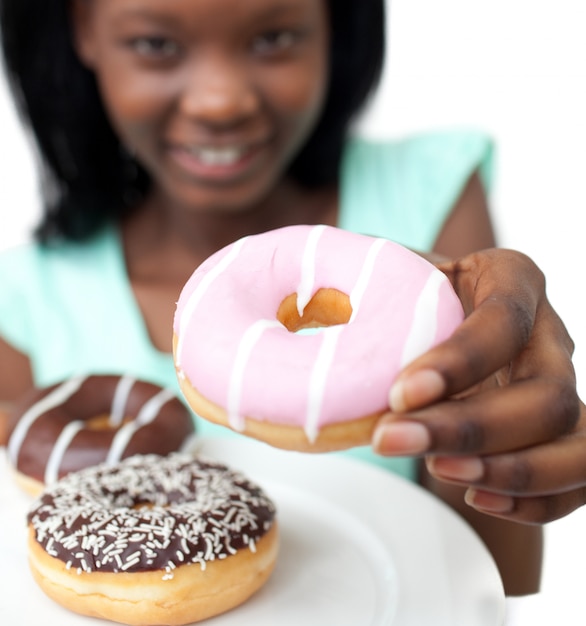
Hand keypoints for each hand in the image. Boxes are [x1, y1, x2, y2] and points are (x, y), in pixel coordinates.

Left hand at [372, 248, 583, 523]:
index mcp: (509, 278)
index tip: (399, 392)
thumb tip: (296, 305)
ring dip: (510, 469)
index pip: (504, 319)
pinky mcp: (563, 430)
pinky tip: (479, 496)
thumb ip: (361, 281)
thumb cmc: (408, 296)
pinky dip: (536, 499)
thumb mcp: (389, 274)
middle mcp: (547, 332)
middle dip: (471, 428)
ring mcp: (561, 384)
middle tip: (390, 441)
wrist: (438, 323)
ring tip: (438, 472)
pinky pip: (579, 475)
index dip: (460, 361)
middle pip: (547, 393)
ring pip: (573, 439)